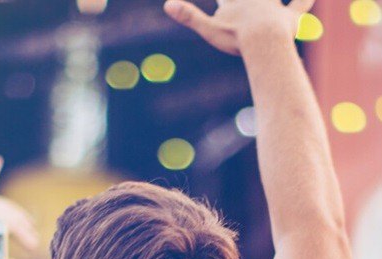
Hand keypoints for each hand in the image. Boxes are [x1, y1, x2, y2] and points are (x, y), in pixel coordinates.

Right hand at [163, 0, 315, 55]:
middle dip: (246, 1)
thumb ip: (189, 16)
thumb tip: (167, 4)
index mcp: (237, 1)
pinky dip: (304, 1)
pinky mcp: (290, 20)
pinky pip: (300, 5)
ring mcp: (274, 8)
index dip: (226, 2)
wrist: (263, 41)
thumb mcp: (208, 28)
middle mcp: (257, 0)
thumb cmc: (235, 37)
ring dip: (269, 0)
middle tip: (242, 5)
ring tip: (266, 2)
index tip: (225, 3)